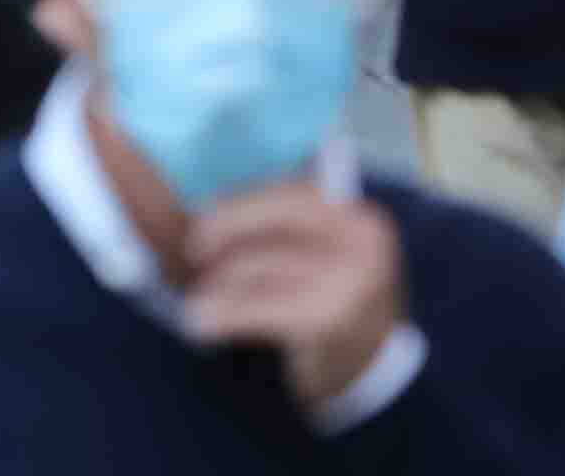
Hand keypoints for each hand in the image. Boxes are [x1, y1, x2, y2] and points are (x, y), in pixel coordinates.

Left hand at [178, 184, 407, 416]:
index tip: (205, 214)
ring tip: (193, 300)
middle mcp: (361, 244)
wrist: (372, 372)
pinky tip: (200, 323)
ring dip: (217, 282)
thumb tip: (210, 216)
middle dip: (228, 228)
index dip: (244, 202)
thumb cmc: (335, 306)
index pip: (295, 193)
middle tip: (192, 248)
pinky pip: (257, 308)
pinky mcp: (326, 321)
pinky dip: (223, 313)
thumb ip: (285, 231)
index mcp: (360, 220)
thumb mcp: (328, 258)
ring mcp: (347, 282)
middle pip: (279, 220)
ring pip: (261, 265)